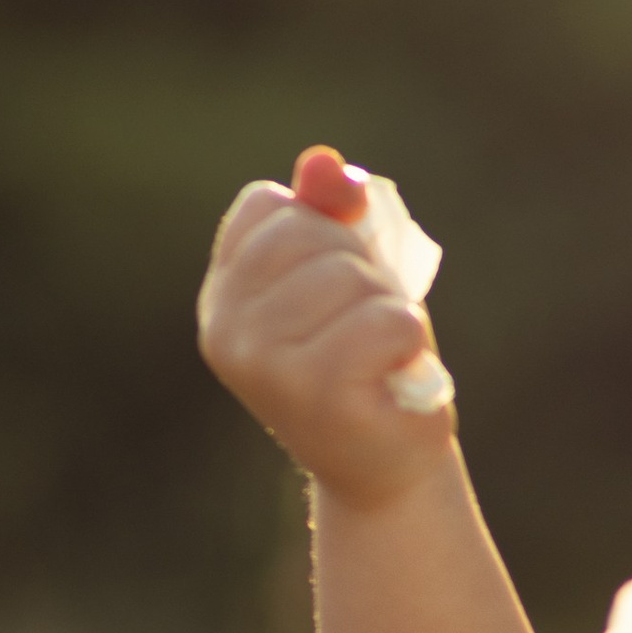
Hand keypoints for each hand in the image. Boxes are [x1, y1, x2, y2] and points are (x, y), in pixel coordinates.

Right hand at [198, 145, 450, 506]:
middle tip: (367, 330)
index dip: (325, 230)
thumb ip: (333, 217)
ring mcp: (264, 364)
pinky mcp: (316, 393)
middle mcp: (226, 329)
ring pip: (350, 277)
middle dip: (361, 271)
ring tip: (379, 358)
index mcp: (223, 295)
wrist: (386, 470)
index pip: (269, 206)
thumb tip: (325, 161)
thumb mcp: (350, 278)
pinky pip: (386, 321)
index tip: (338, 287)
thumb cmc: (369, 366)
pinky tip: (392, 376)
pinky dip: (408, 341)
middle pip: (310, 234)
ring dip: (388, 310)